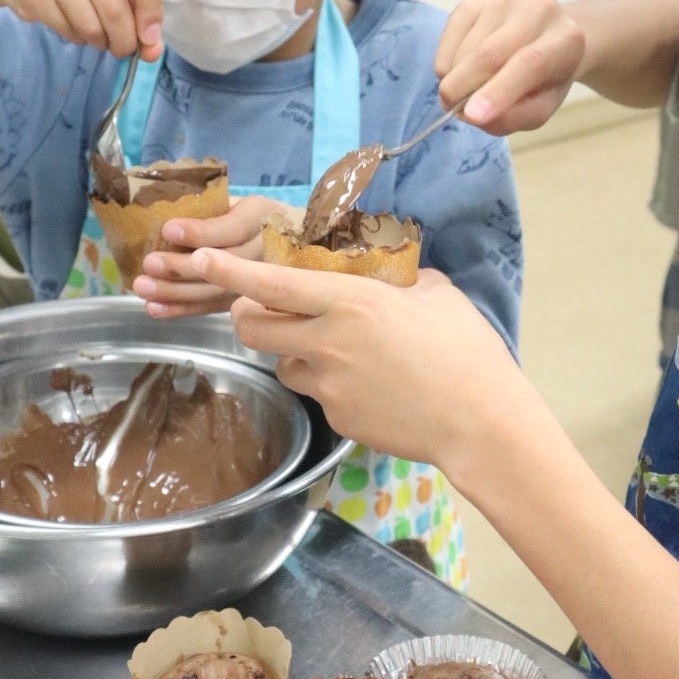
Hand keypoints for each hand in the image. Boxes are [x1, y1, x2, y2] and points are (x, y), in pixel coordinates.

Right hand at [0, 0, 163, 59]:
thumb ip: (138, 1)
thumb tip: (152, 50)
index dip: (152, 11)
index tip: (150, 36)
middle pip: (115, 8)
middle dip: (125, 40)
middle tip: (124, 49)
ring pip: (90, 26)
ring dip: (101, 41)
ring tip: (100, 36)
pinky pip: (67, 29)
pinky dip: (78, 37)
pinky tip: (75, 25)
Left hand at [136, 197, 300, 316]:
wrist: (289, 240)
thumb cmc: (246, 214)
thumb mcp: (234, 200)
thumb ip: (208, 208)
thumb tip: (155, 215)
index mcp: (263, 215)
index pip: (235, 227)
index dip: (201, 231)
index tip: (168, 230)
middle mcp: (268, 249)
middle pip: (227, 263)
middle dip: (183, 267)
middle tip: (149, 264)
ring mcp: (262, 279)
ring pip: (219, 290)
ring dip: (177, 292)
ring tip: (143, 288)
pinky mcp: (248, 300)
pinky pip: (214, 307)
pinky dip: (183, 309)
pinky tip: (155, 308)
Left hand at [189, 250, 523, 468]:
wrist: (480, 421)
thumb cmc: (467, 351)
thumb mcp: (436, 293)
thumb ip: (399, 278)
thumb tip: (389, 269)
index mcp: (351, 301)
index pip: (270, 282)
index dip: (228, 270)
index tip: (199, 257)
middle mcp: (329, 341)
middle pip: (252, 327)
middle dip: (247, 315)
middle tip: (262, 307)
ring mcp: (328, 383)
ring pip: (281, 362)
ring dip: (290, 350)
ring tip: (331, 348)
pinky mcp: (336, 417)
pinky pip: (314, 392)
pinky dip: (326, 382)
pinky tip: (364, 383)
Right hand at [435, 0, 585, 135]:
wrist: (546, 39)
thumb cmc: (544, 79)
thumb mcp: (540, 108)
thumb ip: (512, 117)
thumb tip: (470, 114)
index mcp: (565, 39)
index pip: (528, 64)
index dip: (497, 91)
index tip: (471, 116)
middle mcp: (537, 9)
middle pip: (490, 52)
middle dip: (461, 86)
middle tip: (450, 108)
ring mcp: (504, 0)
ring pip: (466, 47)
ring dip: (454, 77)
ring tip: (465, 89)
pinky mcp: (476, 1)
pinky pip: (449, 34)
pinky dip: (445, 61)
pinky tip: (458, 70)